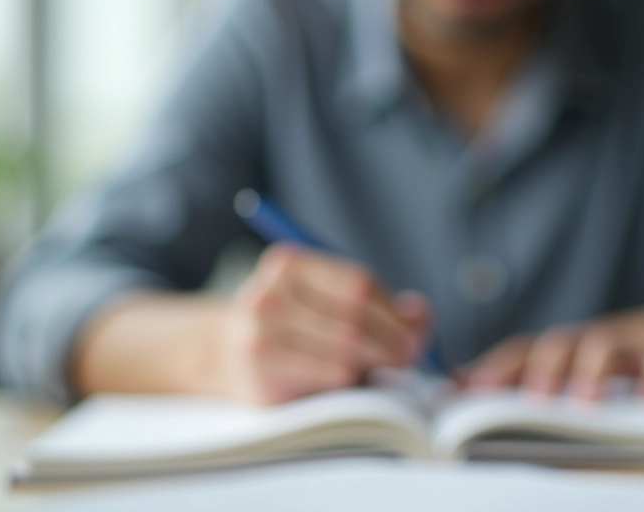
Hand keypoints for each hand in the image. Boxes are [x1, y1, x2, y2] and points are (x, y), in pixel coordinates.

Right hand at [212, 245, 431, 404]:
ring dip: (378, 362)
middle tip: (413, 355)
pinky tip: (354, 378)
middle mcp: (272, 293)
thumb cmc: (291, 327)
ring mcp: (263, 332)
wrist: (223, 355)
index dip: (395, 310)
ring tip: (389, 367)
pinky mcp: (264, 371)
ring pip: (347, 349)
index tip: (415, 330)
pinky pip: (331, 376)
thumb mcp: (325, 300)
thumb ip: (375, 302)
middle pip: (355, 317)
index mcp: (290, 264)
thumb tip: (420, 314)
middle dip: (395, 340)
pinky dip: (354, 379)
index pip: (360, 284)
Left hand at [462, 300, 643, 400]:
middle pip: (562, 344)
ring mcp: (638, 346)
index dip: (495, 367)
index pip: (524, 352)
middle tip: (528, 395)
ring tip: (584, 400)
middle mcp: (597, 342)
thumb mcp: (581, 367)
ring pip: (608, 347)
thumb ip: (531, 376)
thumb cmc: (624, 359)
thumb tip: (462, 386)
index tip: (467, 388)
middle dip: (540, 367)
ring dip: (592, 370)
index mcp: (569, 349)